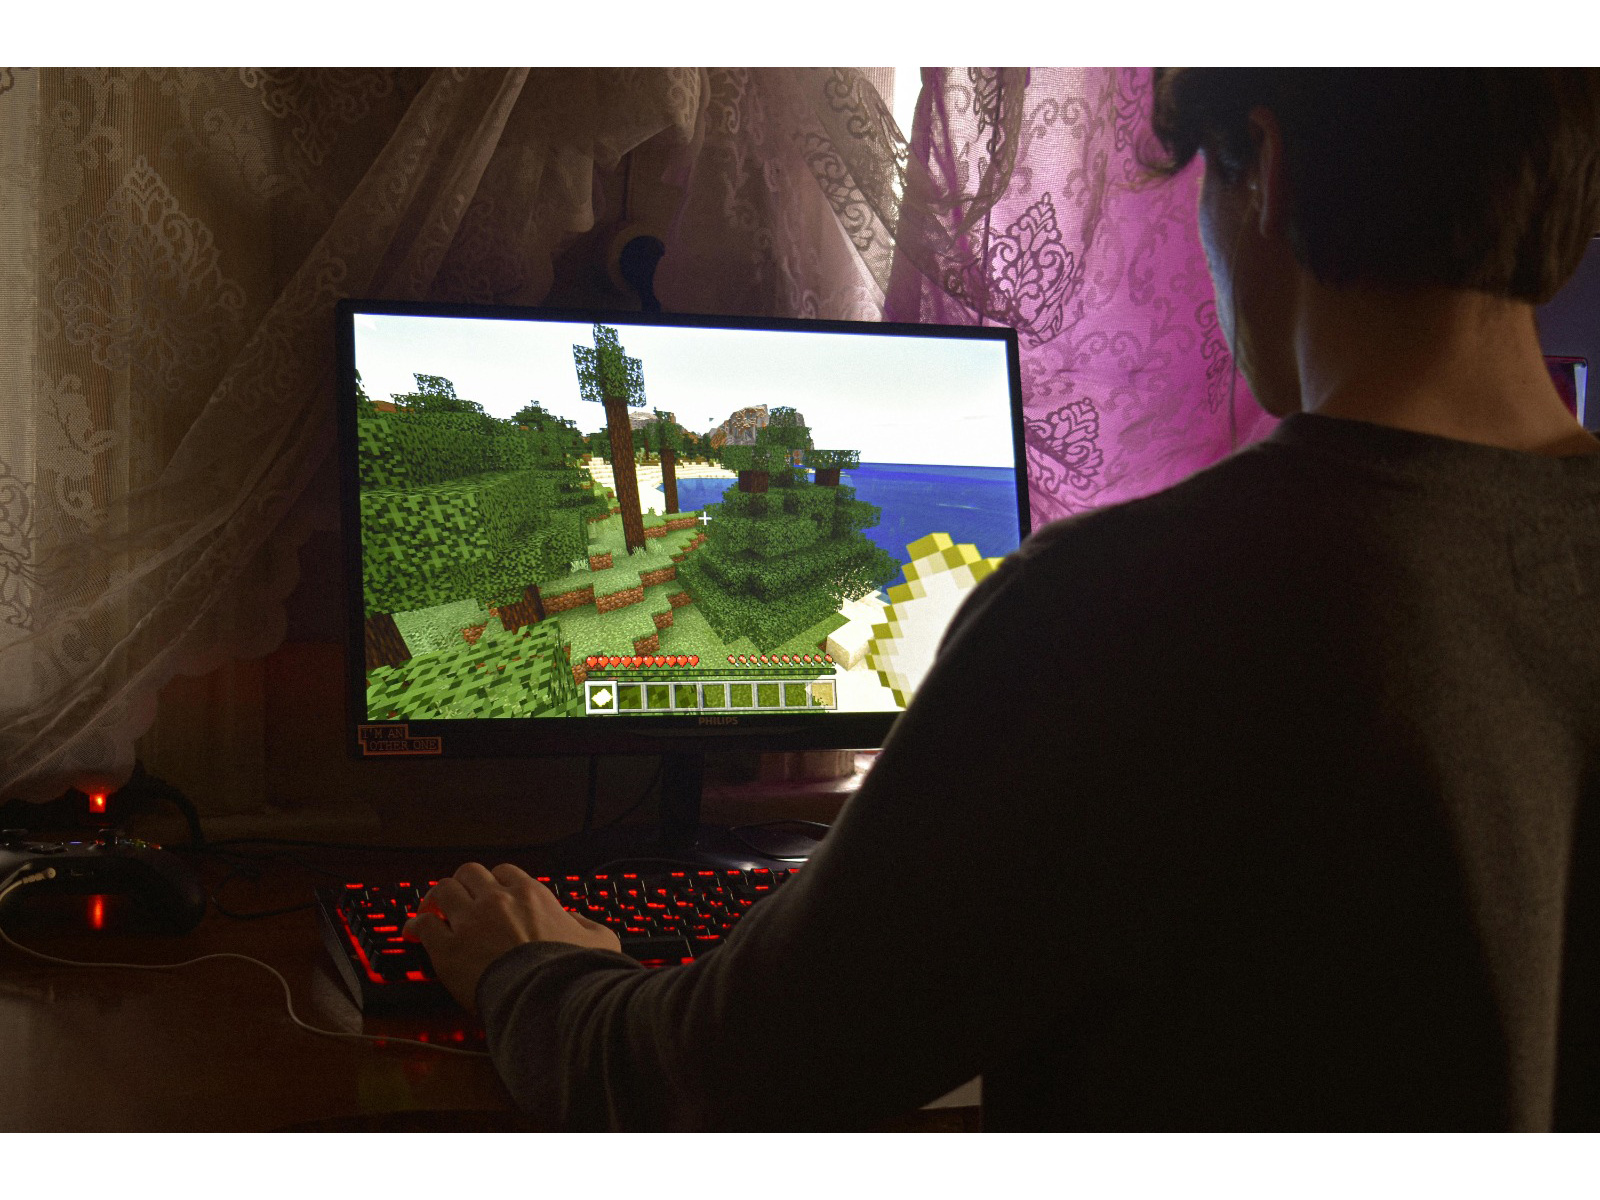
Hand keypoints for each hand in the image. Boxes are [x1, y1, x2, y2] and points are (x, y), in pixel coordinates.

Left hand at [403, 862, 621, 1013]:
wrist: (549, 999)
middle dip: (463, 883)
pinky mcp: (448, 949)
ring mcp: (470, 922)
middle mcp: (497, 900)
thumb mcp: (598, 939)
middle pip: (468, 873)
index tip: (491, 893)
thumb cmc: (574, 973)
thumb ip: (585, 923)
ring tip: (432, 908)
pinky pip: (424, 925)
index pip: (504, 872)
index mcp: (531, 894)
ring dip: (437, 898)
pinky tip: (412, 931)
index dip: (495, 882)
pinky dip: (416, 925)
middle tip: (459, 897)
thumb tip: (576, 919)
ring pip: (442, 890)